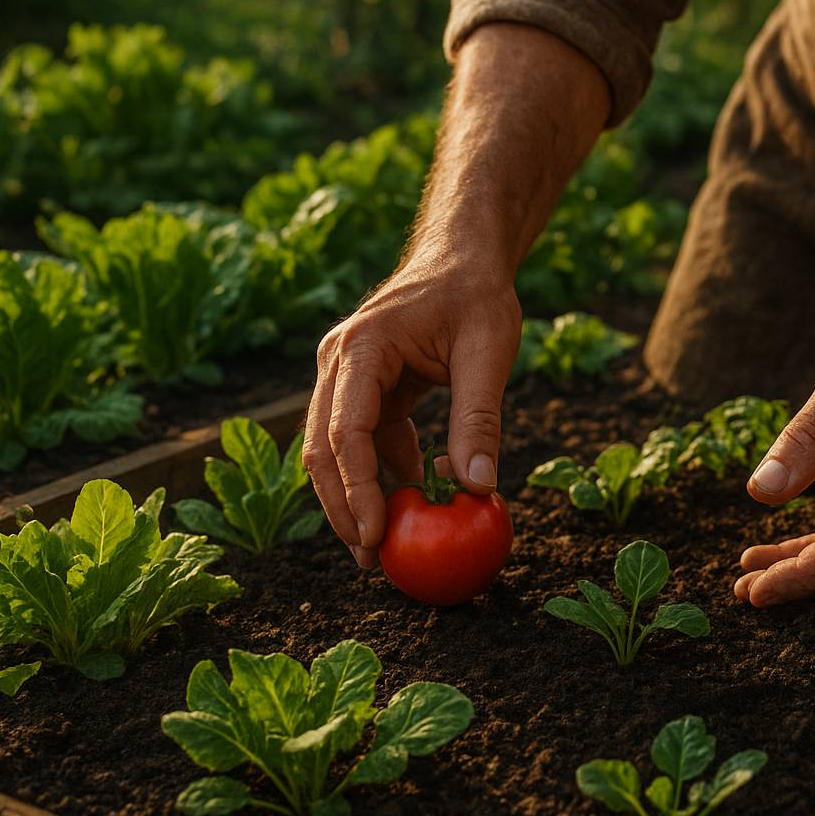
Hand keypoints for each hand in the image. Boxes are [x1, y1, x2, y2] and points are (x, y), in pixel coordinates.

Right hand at [303, 251, 521, 567]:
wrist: (463, 257)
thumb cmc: (478, 295)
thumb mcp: (489, 353)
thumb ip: (479, 420)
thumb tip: (477, 489)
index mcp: (362, 348)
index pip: (346, 432)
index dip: (356, 489)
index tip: (375, 535)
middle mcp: (338, 362)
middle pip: (325, 449)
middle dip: (344, 507)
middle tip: (374, 559)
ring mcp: (345, 374)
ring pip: (337, 449)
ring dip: (361, 495)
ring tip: (390, 541)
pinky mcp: (362, 386)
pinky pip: (365, 439)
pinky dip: (385, 470)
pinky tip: (417, 490)